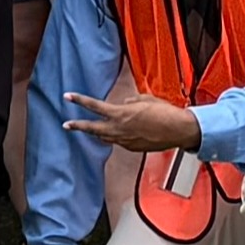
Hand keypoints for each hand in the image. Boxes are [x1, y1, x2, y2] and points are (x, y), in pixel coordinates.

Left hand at [63, 90, 199, 153]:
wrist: (178, 130)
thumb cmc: (164, 112)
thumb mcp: (145, 99)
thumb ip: (132, 101)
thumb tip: (125, 104)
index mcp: (120, 113)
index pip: (94, 106)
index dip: (79, 100)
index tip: (68, 97)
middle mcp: (119, 129)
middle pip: (93, 128)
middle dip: (78, 126)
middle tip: (66, 125)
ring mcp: (125, 141)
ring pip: (105, 137)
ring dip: (96, 132)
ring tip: (89, 129)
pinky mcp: (133, 148)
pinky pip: (119, 142)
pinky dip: (116, 137)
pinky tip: (119, 133)